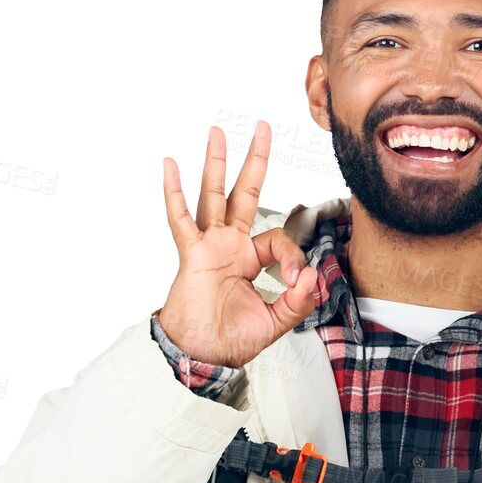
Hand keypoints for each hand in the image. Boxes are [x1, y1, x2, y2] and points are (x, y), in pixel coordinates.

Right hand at [159, 121, 318, 367]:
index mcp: (250, 258)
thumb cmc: (232, 339)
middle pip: (244, 193)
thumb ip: (298, 301)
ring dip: (215, 163)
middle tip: (263, 127)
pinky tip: (169, 164)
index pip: (279, 240)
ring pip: (213, 195)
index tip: (296, 281)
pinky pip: (181, 218)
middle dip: (254, 160)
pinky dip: (174, 192)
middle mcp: (230, 245)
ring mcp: (209, 245)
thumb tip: (312, 275)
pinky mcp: (192, 253)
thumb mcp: (275, 321)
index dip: (292, 258)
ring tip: (217, 132)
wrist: (202, 355)